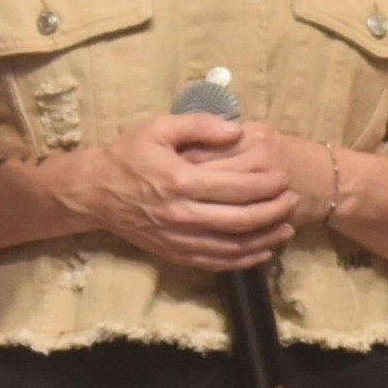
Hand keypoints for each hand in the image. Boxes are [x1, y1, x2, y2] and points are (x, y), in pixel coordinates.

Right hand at [90, 109, 299, 273]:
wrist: (95, 192)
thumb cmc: (129, 155)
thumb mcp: (159, 127)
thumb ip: (200, 124)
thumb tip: (237, 130)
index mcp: (180, 181)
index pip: (237, 187)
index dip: (267, 184)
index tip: (284, 176)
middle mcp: (181, 214)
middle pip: (241, 219)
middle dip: (273, 210)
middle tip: (292, 199)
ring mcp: (178, 238)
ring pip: (233, 246)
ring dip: (265, 238)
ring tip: (287, 226)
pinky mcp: (175, 254)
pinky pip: (217, 262)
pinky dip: (244, 260)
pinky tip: (262, 251)